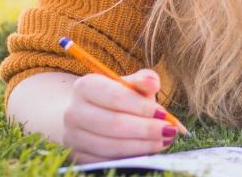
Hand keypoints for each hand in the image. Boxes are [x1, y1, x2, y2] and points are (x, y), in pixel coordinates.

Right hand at [62, 68, 176, 162]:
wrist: (89, 113)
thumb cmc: (117, 95)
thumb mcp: (131, 83)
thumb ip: (145, 80)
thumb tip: (153, 83)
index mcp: (86, 86)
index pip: (116, 97)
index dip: (142, 107)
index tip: (164, 113)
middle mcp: (73, 111)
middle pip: (113, 124)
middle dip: (146, 129)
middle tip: (169, 130)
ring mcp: (73, 136)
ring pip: (111, 145)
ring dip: (142, 145)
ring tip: (164, 140)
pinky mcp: (78, 156)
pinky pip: (107, 160)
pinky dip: (131, 157)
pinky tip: (149, 149)